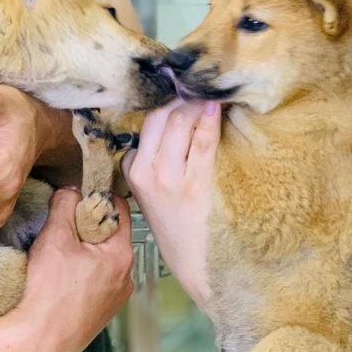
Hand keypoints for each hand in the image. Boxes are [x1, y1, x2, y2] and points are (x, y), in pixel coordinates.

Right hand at [11, 188, 133, 351]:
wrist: (35, 341)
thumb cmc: (48, 295)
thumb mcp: (55, 236)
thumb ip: (65, 203)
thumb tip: (70, 190)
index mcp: (121, 255)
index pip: (119, 208)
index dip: (98, 194)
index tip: (81, 190)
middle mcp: (125, 277)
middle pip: (108, 233)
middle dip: (86, 222)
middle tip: (62, 222)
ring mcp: (113, 297)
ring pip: (99, 257)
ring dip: (81, 248)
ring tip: (57, 252)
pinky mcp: (98, 311)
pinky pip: (92, 279)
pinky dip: (78, 270)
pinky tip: (58, 275)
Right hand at [121, 98, 220, 309]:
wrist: (196, 266)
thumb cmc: (176, 229)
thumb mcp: (149, 195)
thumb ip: (151, 162)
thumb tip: (169, 123)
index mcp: (134, 171)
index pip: (147, 123)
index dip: (168, 101)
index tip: (184, 87)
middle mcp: (147, 171)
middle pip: (162, 117)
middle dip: (182, 97)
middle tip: (201, 85)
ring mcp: (171, 177)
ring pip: (180, 123)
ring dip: (197, 103)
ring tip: (212, 91)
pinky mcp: (197, 183)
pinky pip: (202, 141)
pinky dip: (210, 119)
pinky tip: (218, 106)